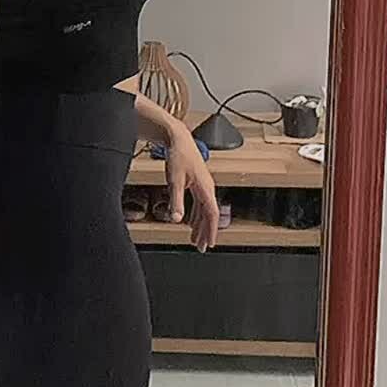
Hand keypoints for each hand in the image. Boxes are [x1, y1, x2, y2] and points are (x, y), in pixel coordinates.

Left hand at [164, 125, 219, 251]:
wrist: (178, 139)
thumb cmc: (178, 156)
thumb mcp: (174, 180)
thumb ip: (176, 201)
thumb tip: (176, 219)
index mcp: (205, 188)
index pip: (212, 214)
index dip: (211, 230)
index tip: (209, 243)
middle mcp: (207, 188)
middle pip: (209, 215)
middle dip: (205, 232)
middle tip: (201, 247)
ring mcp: (203, 185)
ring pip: (204, 210)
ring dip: (200, 225)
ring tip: (195, 239)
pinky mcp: (197, 183)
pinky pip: (200, 203)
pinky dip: (196, 215)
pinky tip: (190, 222)